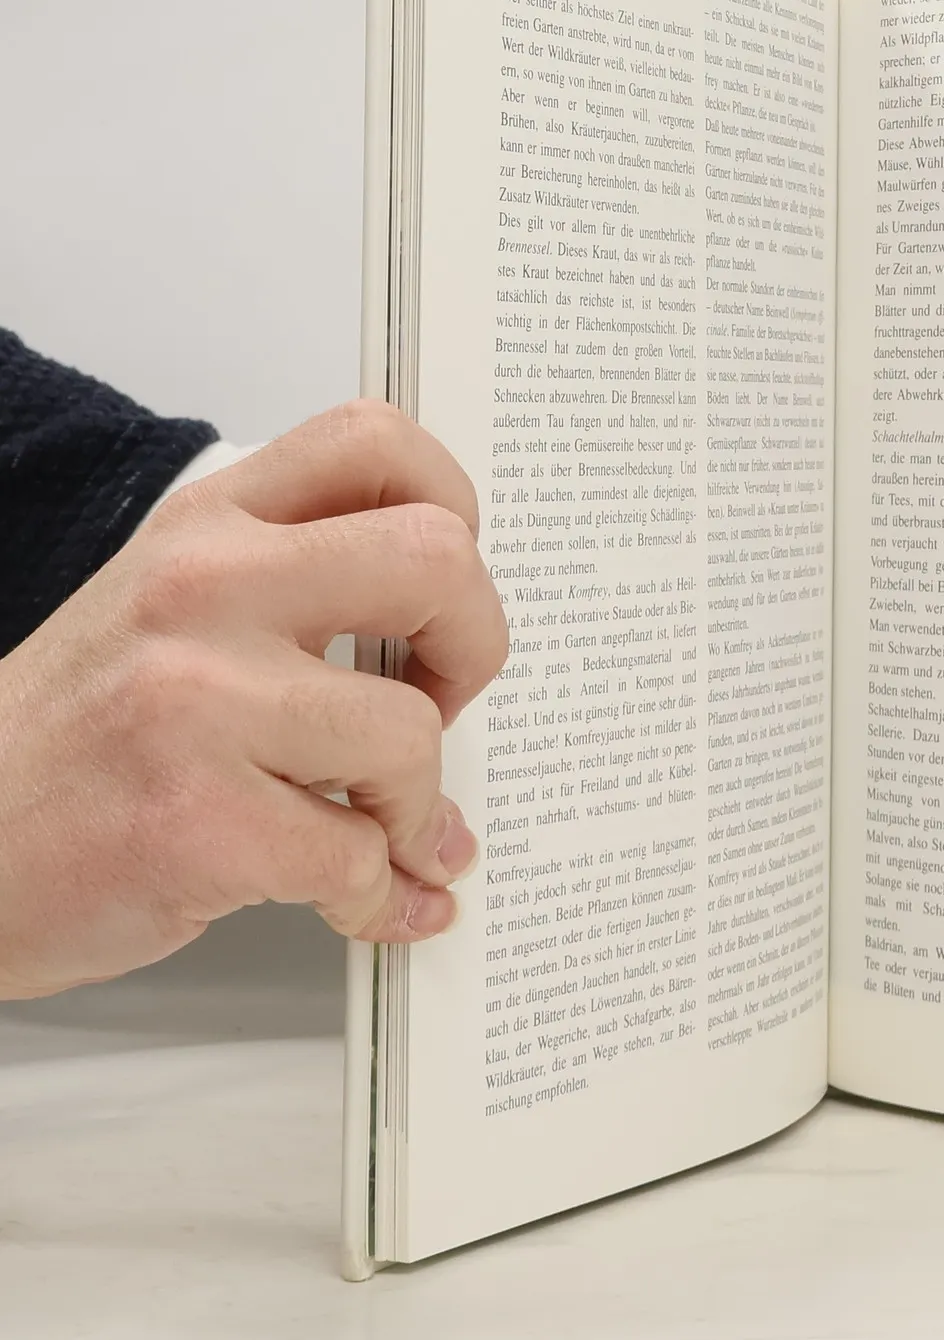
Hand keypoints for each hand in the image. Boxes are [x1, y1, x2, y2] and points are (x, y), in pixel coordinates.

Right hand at [0, 401, 507, 999]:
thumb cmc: (69, 741)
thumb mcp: (167, 611)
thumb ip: (293, 590)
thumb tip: (446, 635)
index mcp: (207, 526)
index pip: (377, 443)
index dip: (452, 506)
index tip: (444, 583)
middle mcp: (204, 590)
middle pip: (437, 560)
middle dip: (477, 643)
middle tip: (445, 697)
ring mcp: (197, 701)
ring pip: (409, 731)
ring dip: (417, 803)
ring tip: (386, 826)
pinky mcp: (196, 820)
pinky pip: (357, 855)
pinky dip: (379, 892)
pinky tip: (362, 897)